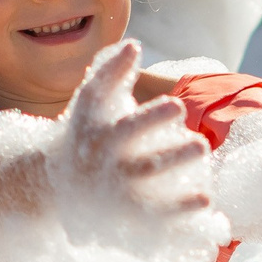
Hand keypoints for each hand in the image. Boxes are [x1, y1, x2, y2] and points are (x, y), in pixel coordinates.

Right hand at [65, 40, 213, 217]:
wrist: (56, 182)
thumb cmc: (82, 133)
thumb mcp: (90, 102)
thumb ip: (110, 72)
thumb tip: (135, 45)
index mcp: (104, 137)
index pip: (129, 128)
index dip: (153, 117)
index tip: (178, 106)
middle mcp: (111, 167)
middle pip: (146, 165)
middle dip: (174, 155)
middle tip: (201, 144)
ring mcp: (120, 193)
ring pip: (153, 194)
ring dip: (180, 190)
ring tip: (206, 181)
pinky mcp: (128, 214)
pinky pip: (156, 216)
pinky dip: (179, 211)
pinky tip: (206, 201)